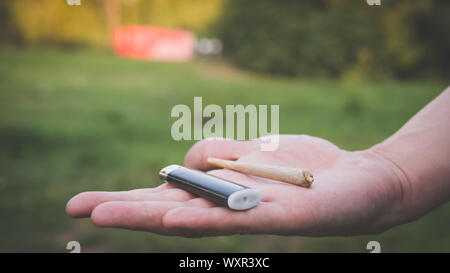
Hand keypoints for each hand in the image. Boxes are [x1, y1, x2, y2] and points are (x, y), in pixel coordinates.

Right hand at [66, 135, 406, 236]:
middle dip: (122, 210)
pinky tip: (178, 218)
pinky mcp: (282, 214)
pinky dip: (206, 216)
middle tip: (76, 211)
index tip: (81, 205)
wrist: (358, 181)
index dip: (122, 201)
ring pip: (196, 217)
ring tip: (107, 216)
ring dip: (151, 215)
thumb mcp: (248, 150)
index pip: (163, 199)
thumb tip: (183, 161)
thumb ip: (213, 154)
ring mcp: (252, 213)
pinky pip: (239, 217)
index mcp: (218, 194)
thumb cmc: (299, 169)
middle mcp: (227, 208)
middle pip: (168, 210)